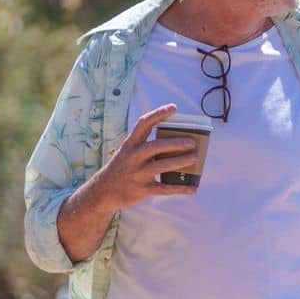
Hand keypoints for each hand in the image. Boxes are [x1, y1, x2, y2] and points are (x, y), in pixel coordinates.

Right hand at [86, 105, 202, 213]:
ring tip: (195, 158)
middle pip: (155, 146)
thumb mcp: (128, 152)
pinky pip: (164, 188)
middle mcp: (133, 157)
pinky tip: (193, 188)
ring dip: (180, 161)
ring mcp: (138, 174)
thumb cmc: (122, 168)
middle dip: (174, 143)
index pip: (144, 124)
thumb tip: (176, 142)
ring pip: (162, 166)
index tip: (174, 108)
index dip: (159, 114)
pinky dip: (180, 188)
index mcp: (130, 144)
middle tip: (192, 142)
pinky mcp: (143, 189)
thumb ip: (146, 146)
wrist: (104, 191)